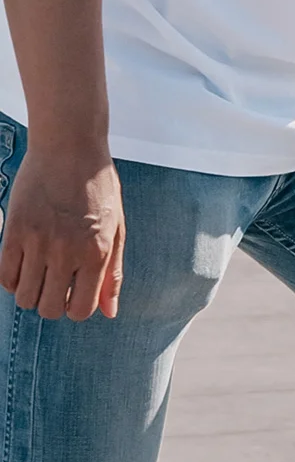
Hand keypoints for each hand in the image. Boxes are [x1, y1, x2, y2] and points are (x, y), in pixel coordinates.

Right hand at [0, 147, 125, 320]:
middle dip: (52, 304)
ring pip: (24, 297)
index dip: (76, 309)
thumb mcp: (116, 228)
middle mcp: (67, 251)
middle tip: (56, 284)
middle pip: (49, 308)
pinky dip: (13, 279)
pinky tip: (24, 264)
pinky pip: (4, 277)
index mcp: (97, 251)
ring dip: (31, 292)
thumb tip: (110, 312)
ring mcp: (38, 242)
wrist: (70, 148)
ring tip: (41, 273)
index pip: (81, 309)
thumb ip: (112, 273)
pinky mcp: (14, 232)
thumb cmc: (98, 188)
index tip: (74, 294)